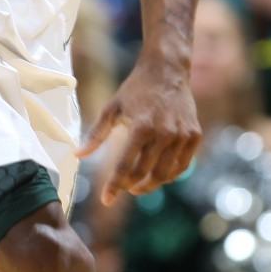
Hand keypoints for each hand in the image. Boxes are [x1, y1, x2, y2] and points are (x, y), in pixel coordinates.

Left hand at [74, 62, 200, 206]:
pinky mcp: (194, 135)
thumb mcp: (111, 108)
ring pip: (166, 173)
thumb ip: (95, 134)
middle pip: (146, 173)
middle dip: (132, 186)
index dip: (114, 185)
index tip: (106, 200)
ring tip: (139, 185)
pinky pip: (182, 165)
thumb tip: (76, 155)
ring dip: (151, 184)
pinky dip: (169, 174)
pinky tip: (158, 174)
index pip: (125, 166)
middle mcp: (164, 133)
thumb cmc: (135, 89)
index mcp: (141, 127)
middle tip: (125, 189)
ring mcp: (181, 135)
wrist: (167, 71)